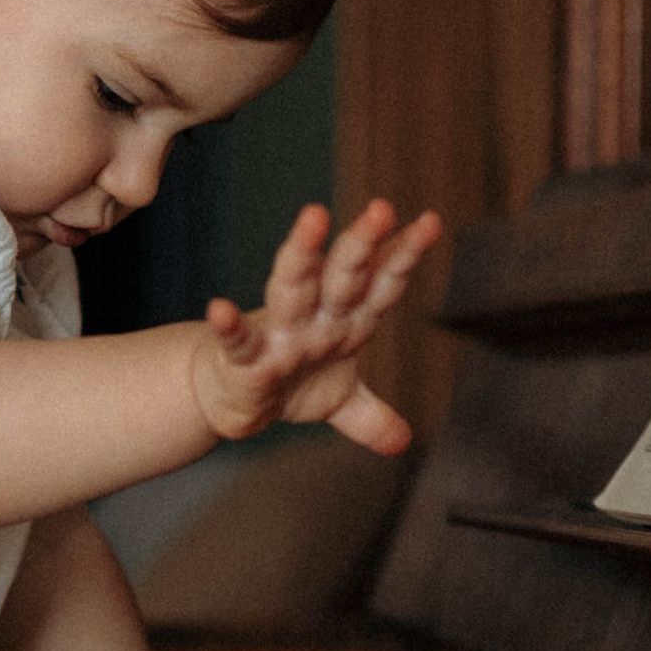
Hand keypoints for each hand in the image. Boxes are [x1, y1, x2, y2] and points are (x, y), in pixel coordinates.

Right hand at [189, 198, 442, 452]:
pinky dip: (229, 326)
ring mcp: (279, 334)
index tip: (430, 222)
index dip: (404, 255)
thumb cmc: (288, 382)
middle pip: (342, 275)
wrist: (232, 398)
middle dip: (362, 243)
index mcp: (345, 321)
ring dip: (302, 253)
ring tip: (314, 216)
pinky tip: (220, 309)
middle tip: (381, 209)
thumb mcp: (339, 405)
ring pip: (293, 288)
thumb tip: (402, 441)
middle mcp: (315, 319)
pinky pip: (239, 340)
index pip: (380, 284)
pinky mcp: (245, 358)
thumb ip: (372, 418)